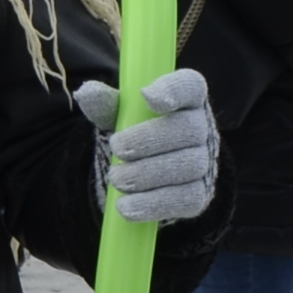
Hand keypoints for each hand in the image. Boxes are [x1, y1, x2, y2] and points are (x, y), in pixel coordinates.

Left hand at [76, 67, 217, 225]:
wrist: (139, 175)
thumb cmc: (133, 133)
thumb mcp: (117, 116)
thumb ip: (105, 104)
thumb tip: (87, 92)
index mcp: (185, 99)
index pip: (190, 85)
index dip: (173, 89)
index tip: (147, 96)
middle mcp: (202, 127)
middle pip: (188, 130)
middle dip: (150, 140)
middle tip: (117, 149)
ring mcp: (205, 162)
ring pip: (188, 166)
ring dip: (147, 174)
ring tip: (117, 179)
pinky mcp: (200, 194)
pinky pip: (186, 199)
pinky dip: (154, 204)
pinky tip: (127, 207)